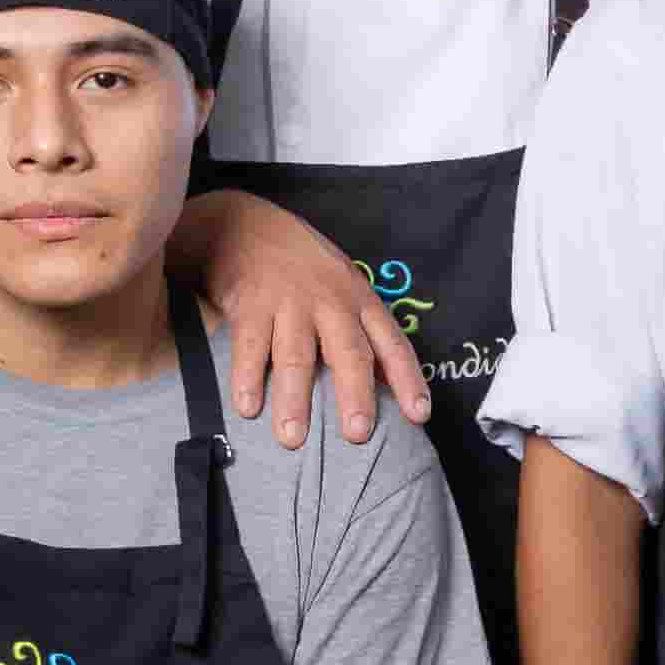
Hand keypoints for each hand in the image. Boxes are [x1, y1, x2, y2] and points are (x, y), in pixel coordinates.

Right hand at [168, 188, 424, 445]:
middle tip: (357, 434)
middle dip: (354, 395)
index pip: (391, 343)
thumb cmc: (303, 266)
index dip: (408, 379)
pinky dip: (246, 378)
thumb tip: (385, 384)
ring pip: (296, 356)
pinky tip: (247, 408)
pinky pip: (249, 346)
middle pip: (348, 353)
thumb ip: (362, 330)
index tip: (419, 415)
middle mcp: (330, 301)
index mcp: (359, 300)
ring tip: (292, 439)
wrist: (246, 225)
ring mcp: (289, 302)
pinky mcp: (250, 304)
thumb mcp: (343, 285)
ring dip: (294, 399)